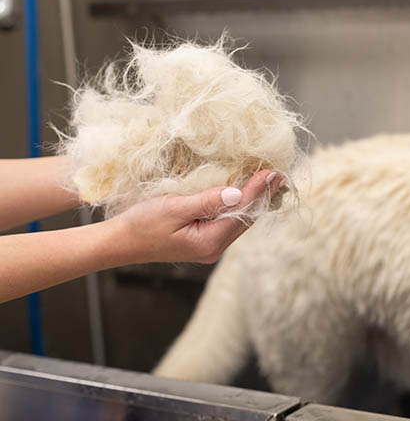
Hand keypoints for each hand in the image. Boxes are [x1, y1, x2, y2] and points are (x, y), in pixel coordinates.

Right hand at [111, 169, 282, 263]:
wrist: (119, 242)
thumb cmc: (141, 224)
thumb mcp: (173, 208)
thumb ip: (206, 201)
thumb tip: (235, 193)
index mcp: (209, 242)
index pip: (241, 212)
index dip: (257, 190)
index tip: (271, 172)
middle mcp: (215, 248)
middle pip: (247, 219)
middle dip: (263, 195)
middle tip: (280, 174)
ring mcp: (210, 246)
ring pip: (240, 221)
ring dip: (254, 200)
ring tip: (270, 181)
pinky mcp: (204, 241)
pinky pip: (229, 221)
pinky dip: (240, 205)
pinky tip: (247, 193)